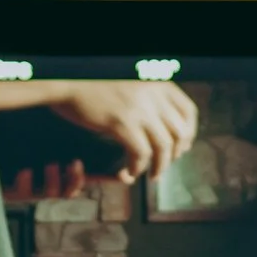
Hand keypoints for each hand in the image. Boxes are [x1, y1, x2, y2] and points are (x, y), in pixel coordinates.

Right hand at [50, 82, 199, 184]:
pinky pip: (141, 154)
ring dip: (160, 167)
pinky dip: (138, 167)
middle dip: (174, 154)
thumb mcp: (130, 84)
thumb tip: (160, 125)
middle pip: (179, 132)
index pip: (188, 111)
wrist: (66, 80)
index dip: (189, 133)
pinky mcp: (122, 122)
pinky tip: (129, 172)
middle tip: (164, 165)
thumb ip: (147, 98)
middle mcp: (153, 94)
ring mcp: (139, 108)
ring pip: (164, 146)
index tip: (182, 147)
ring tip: (151, 176)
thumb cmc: (92, 83)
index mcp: (157, 82)